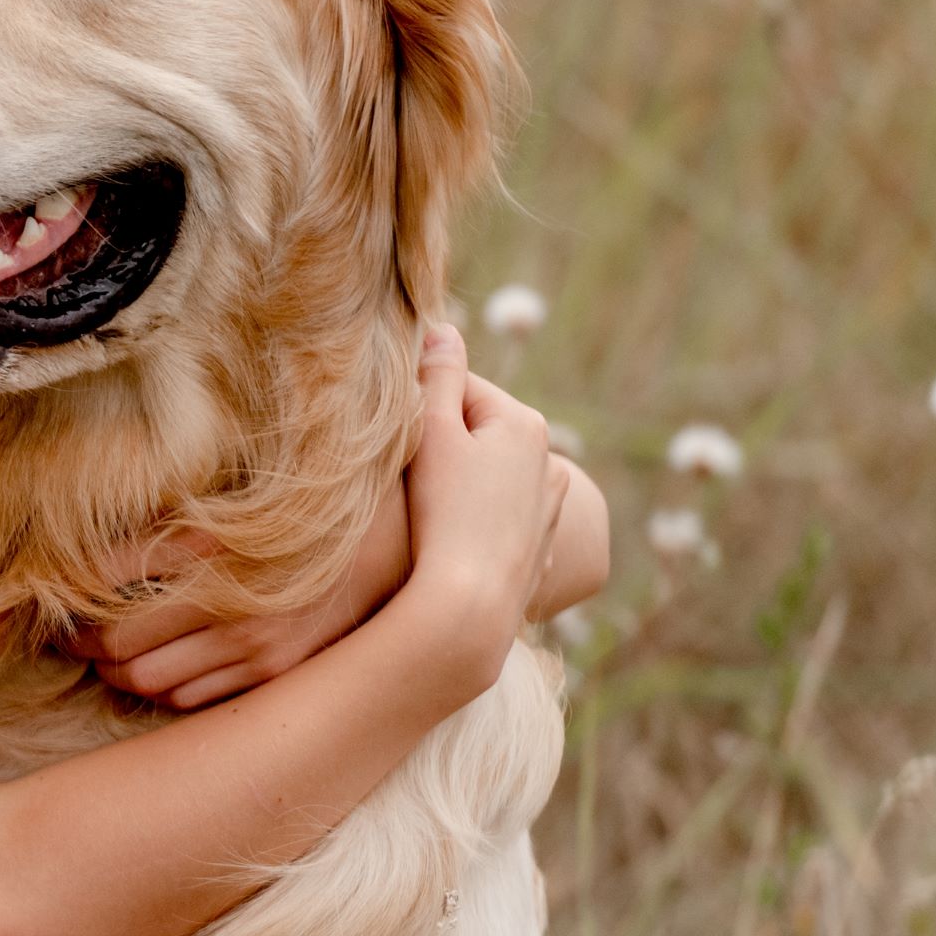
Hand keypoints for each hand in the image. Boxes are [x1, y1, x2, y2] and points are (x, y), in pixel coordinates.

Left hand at [69, 501, 410, 709]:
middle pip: (119, 645)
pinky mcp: (278, 674)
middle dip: (78, 643)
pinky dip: (162, 691)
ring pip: (150, 682)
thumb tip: (94, 550)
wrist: (400, 537)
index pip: (107, 586)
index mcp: (213, 548)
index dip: (64, 600)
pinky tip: (155, 670)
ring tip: (101, 656)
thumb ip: (169, 522)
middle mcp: (231, 605)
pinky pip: (194, 701)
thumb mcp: (234, 495)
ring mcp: (257, 648)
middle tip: (62, 633)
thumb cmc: (308, 504)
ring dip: (115, 673)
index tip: (45, 600)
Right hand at [394, 320, 566, 699]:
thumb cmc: (446, 514)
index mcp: (523, 423)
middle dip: (439, 445)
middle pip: (475, 434)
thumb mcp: (433, 433)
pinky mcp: (537, 552)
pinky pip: (495, 523)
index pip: (458, 388)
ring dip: (456, 484)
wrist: (470, 608)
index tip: (389, 434)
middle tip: (401, 475)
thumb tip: (442, 327)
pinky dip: (473, 525)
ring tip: (423, 511)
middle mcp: (546, 462)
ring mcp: (546, 510)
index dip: (416, 406)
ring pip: (486, 479)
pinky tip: (447, 543)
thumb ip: (437, 376)